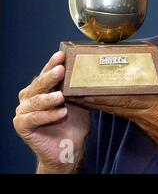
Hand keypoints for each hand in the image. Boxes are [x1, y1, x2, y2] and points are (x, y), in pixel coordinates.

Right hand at [13, 51, 89, 173]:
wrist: (69, 147)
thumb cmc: (74, 121)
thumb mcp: (80, 101)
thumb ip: (80, 88)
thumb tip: (93, 71)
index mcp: (43, 88)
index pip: (47, 72)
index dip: (53, 63)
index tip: (62, 54)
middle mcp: (30, 96)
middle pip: (39, 84)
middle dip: (50, 76)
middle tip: (61, 70)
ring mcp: (24, 110)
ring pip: (35, 101)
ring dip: (49, 98)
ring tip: (61, 96)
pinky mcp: (22, 125)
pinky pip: (34, 118)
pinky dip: (48, 115)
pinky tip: (61, 112)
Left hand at [72, 64, 157, 164]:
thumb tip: (153, 59)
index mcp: (154, 104)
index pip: (123, 95)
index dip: (102, 89)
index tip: (87, 82)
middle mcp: (143, 113)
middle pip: (113, 103)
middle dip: (92, 95)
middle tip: (74, 86)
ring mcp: (143, 121)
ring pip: (116, 109)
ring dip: (97, 102)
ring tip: (80, 93)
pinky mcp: (145, 125)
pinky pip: (123, 113)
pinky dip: (110, 106)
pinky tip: (102, 102)